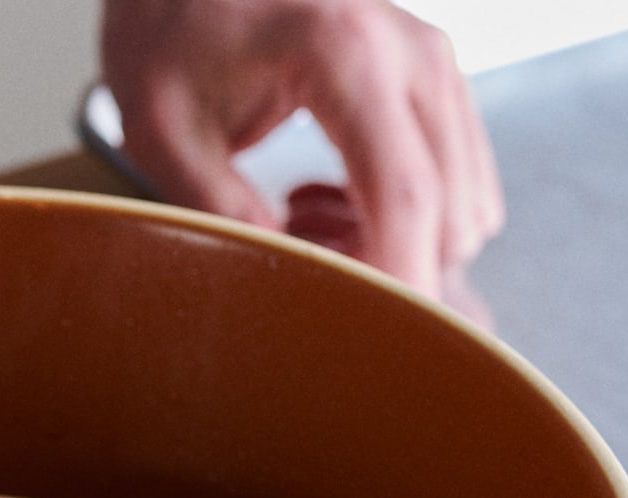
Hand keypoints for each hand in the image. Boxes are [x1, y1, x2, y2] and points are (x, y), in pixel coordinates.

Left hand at [102, 0, 504, 298]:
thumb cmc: (172, 28)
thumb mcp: (166, 130)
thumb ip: (224, 212)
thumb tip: (285, 282)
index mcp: (344, 52)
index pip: (404, 194)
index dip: (402, 280)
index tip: (384, 336)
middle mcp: (409, 50)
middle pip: (449, 208)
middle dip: (388, 265)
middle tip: (297, 259)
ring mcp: (432, 59)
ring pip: (462, 199)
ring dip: (394, 238)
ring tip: (302, 218)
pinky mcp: (434, 74)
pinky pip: (452, 176)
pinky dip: (403, 209)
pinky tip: (330, 195)